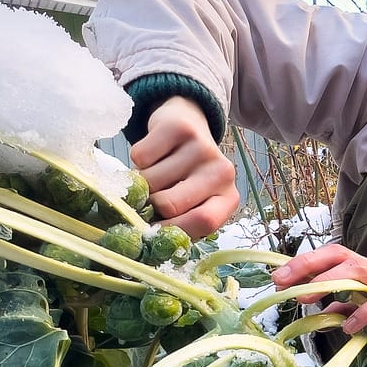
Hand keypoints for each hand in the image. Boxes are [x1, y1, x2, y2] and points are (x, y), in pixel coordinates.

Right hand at [131, 96, 237, 237]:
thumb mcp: (192, 205)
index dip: (171, 231)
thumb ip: (179, 223)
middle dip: (150, 206)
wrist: (186, 128)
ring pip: (149, 181)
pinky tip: (153, 156)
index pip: (203, 222)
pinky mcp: (179, 127)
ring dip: (142, 183)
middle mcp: (222, 172)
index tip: (153, 229)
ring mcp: (203, 148)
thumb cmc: (186, 178)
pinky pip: (140, 156)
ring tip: (156, 174)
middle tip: (152, 197)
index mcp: (229, 198)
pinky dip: (137, 161)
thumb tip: (147, 238)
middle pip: (169, 205)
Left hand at [272, 244, 366, 334]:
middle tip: (281, 282)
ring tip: (304, 299)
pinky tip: (349, 327)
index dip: (302, 263)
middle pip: (337, 255)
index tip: (276, 277)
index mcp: (359, 266)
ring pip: (357, 271)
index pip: (327, 255)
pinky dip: (365, 312)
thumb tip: (321, 315)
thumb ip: (345, 305)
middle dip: (307, 265)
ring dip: (329, 282)